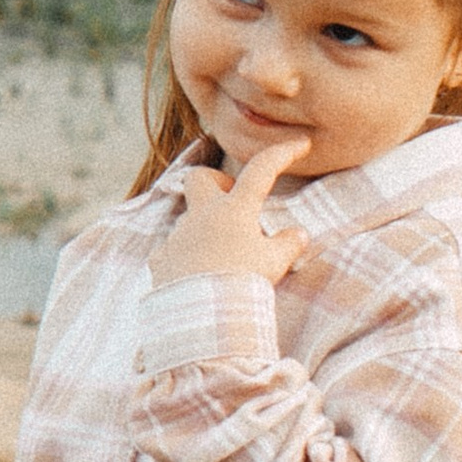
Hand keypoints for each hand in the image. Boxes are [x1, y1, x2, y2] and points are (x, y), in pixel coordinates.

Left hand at [148, 136, 310, 290]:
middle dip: (216, 183)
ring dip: (206, 232)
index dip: (282, 154)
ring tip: (224, 262)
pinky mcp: (161, 260)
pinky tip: (199, 279)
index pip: (261, 170)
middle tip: (234, 206)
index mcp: (234, 210)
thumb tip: (298, 234)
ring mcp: (178, 236)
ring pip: (189, 220)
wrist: (204, 317)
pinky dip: (187, 259)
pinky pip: (174, 251)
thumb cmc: (243, 285)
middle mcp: (201, 215)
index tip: (299, 144)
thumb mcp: (275, 264)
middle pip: (200, 178)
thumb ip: (288, 244)